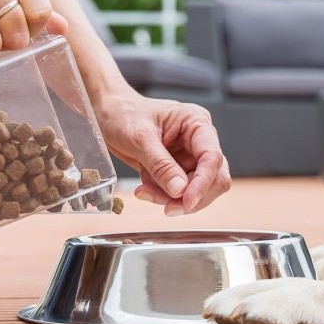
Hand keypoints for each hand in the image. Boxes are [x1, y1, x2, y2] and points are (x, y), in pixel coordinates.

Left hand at [94, 90, 230, 214]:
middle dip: (191, 196)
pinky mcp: (178, 169)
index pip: (212, 157)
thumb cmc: (124, 115)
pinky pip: (179, 192)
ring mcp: (190, 156)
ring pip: (197, 189)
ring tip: (145, 191)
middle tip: (168, 208)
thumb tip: (180, 190)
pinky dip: (162, 196)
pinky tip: (144, 188)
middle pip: (214, 177)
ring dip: (172, 198)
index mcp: (196, 123)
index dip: (203, 182)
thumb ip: (161, 165)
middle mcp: (199, 140)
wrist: (109, 115)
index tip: (187, 201)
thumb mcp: (140, 139)